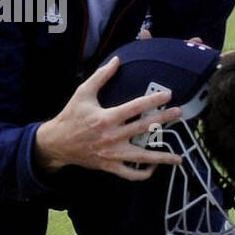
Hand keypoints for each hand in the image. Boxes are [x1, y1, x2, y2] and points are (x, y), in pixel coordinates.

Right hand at [34, 56, 183, 179]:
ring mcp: (111, 153)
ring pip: (141, 158)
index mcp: (106, 118)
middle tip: (179, 113)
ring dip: (162, 158)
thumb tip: (117, 60)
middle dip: (164, 120)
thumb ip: (101, 76)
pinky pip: (129, 174)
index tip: (168, 95)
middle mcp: (111, 136)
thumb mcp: (83, 93)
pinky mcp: (109, 166)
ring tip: (179, 158)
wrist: (55, 143)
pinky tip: (154, 168)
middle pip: (144, 128)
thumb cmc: (71, 116)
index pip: (135, 107)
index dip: (154, 100)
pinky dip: (142, 174)